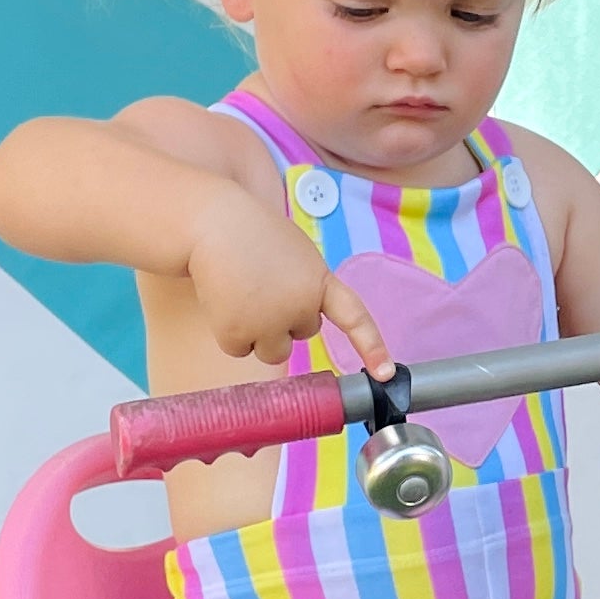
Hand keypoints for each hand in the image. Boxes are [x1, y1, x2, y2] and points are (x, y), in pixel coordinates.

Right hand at [183, 188, 394, 372]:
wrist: (213, 224)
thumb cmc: (253, 235)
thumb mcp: (297, 256)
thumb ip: (308, 287)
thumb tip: (304, 322)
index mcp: (320, 281)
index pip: (355, 318)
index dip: (372, 347)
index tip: (385, 374)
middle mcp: (301, 305)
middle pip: (301, 334)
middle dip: (281, 318)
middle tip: (260, 285)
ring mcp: (270, 322)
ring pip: (272, 350)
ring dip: (257, 331)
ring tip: (242, 293)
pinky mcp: (239, 333)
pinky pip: (239, 349)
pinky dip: (229, 331)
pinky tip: (224, 300)